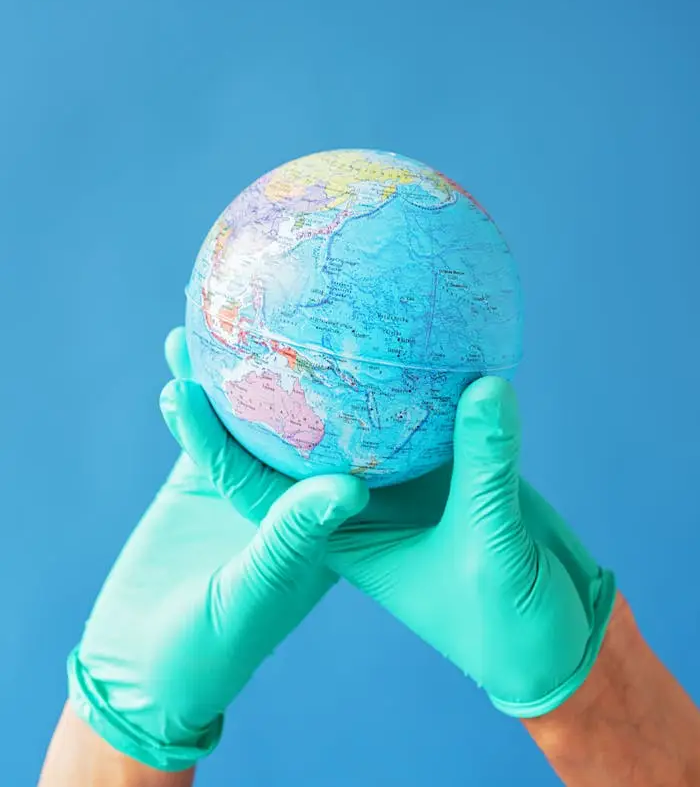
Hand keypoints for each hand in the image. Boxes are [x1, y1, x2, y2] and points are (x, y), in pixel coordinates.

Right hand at [67, 332, 367, 772]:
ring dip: (247, 366)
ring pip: (258, 413)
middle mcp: (295, 497)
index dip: (392, 409)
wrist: (137, 673)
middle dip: (320, 369)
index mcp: (330, 526)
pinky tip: (183, 343)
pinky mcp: (198, 481)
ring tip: (241, 307)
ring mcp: (249, 485)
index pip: (374, 458)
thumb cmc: (207, 655)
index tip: (405, 351)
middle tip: (327, 306)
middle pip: (319, 421)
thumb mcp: (258, 596)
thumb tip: (354, 483)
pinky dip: (195, 388)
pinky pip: (206, 424)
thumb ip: (295, 540)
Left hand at [164, 330, 615, 716]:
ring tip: (287, 302)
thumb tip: (484, 384)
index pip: (252, 486)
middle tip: (210, 317)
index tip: (176, 385)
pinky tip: (404, 320)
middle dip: (245, 383)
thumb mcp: (489, 553)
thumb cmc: (509, 626)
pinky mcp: (446, 465)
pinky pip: (421, 408)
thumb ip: (485, 471)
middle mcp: (358, 502)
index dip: (209, 440)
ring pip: (350, 415)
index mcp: (338, 537)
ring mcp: (400, 480)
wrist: (556, 641)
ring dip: (320, 365)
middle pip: (287, 437)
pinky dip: (410, 372)